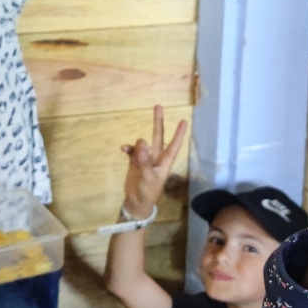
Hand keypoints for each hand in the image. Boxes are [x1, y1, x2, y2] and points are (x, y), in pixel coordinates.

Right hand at [120, 105, 187, 220]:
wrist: (137, 201)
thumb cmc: (148, 191)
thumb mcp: (149, 177)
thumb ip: (145, 160)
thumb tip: (141, 142)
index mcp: (165, 161)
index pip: (174, 145)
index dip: (179, 134)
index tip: (184, 121)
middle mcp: (156, 157)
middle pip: (158, 136)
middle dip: (158, 122)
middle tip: (158, 106)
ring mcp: (145, 158)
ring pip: (143, 143)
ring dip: (138, 144)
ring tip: (133, 150)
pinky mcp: (134, 161)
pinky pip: (132, 150)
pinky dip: (128, 148)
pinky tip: (123, 149)